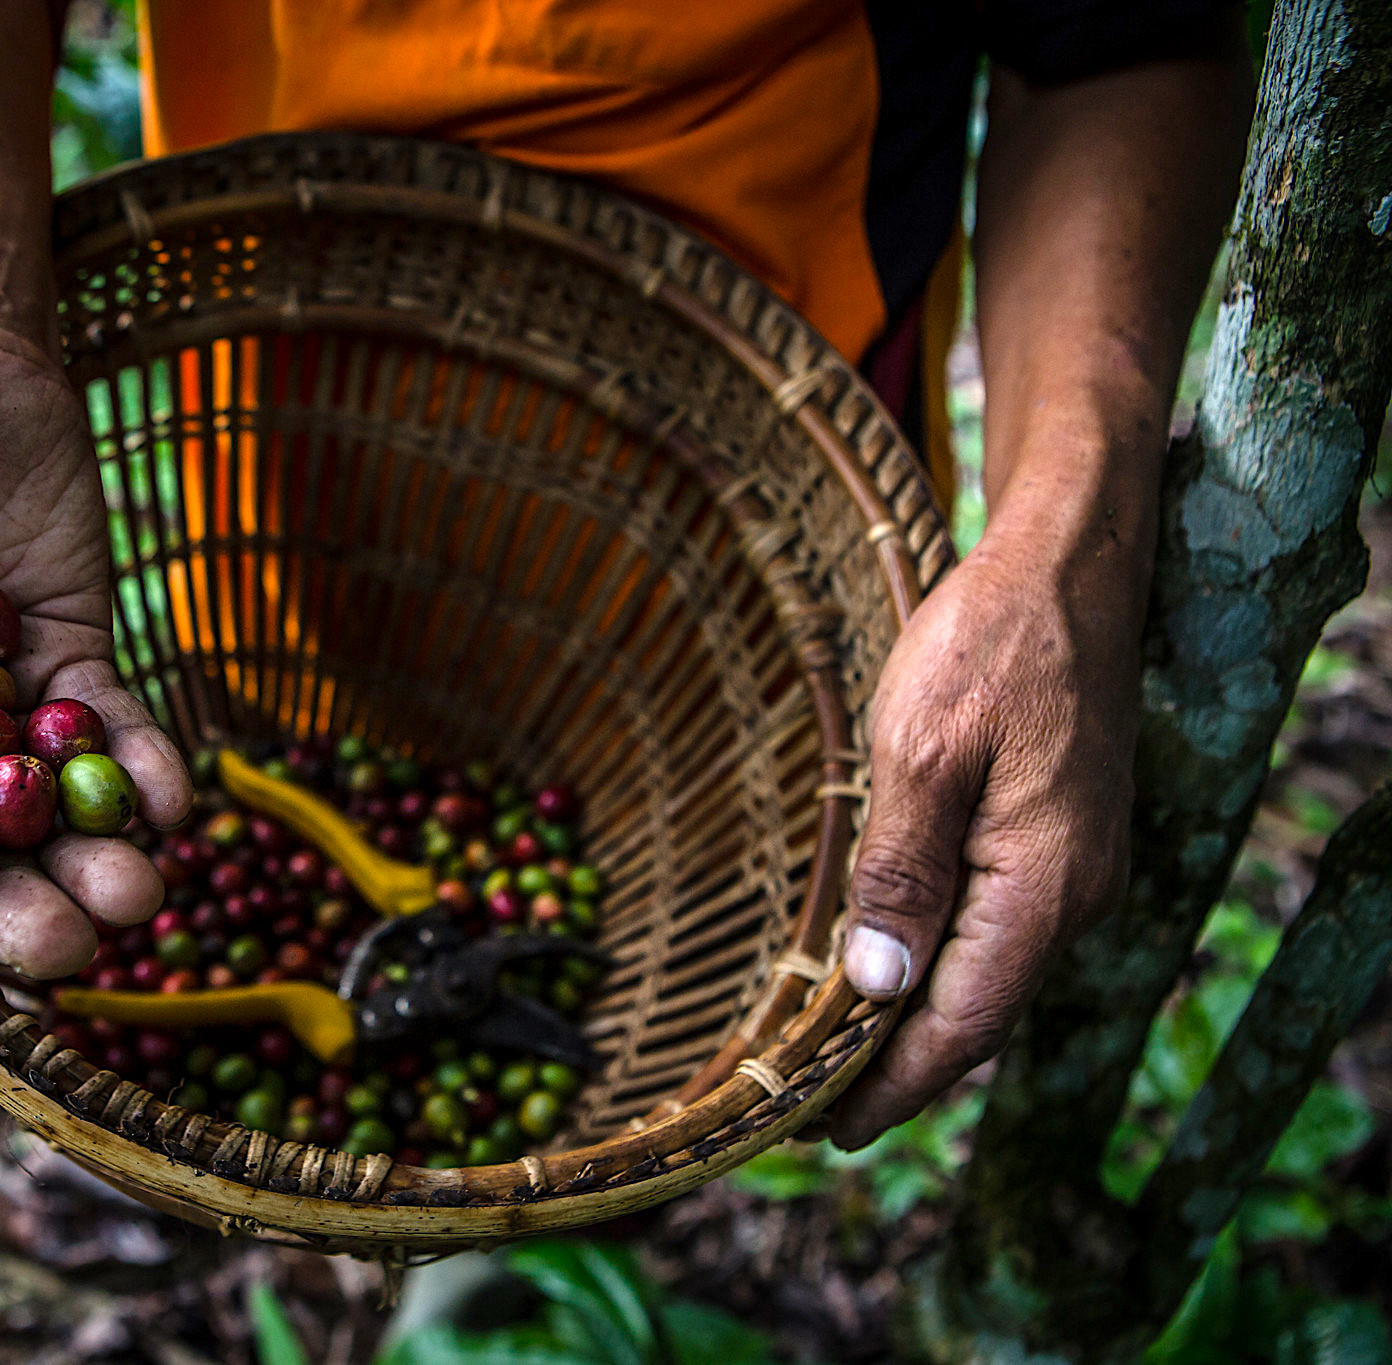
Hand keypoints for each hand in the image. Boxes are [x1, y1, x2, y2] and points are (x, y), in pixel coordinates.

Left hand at [827, 528, 1141, 1147]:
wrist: (1067, 565)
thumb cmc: (990, 643)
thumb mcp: (923, 751)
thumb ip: (903, 874)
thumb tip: (881, 986)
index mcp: (1043, 884)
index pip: (964, 1021)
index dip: (896, 1083)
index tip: (830, 1128)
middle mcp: (1074, 893)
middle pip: (981, 1010)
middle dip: (901, 1064)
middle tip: (818, 1106)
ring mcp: (1076, 867)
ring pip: (991, 973)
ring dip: (921, 1017)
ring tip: (842, 1054)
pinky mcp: (1062, 838)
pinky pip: (1000, 928)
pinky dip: (946, 964)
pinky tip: (898, 969)